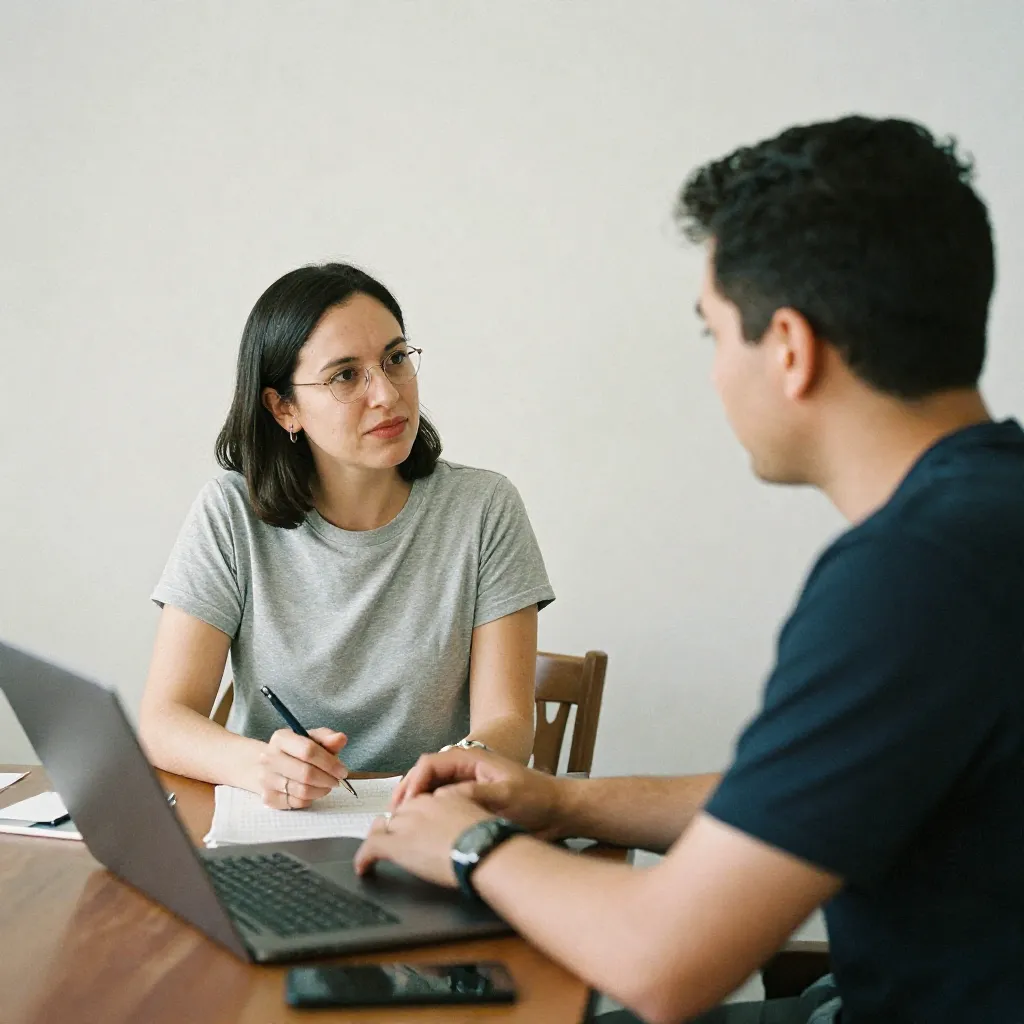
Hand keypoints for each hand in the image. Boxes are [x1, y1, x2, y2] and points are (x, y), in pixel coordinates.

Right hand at [258, 727, 348, 808]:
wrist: (269, 766)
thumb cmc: (296, 751)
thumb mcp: (312, 739)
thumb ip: (327, 738)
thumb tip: (341, 738)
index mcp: (281, 738)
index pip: (308, 750)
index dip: (329, 763)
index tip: (342, 771)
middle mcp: (268, 758)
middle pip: (305, 773)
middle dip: (327, 779)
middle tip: (337, 781)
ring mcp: (266, 779)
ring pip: (302, 791)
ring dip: (321, 790)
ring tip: (327, 785)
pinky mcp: (268, 797)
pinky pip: (296, 803)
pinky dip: (310, 799)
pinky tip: (314, 792)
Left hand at [354, 787, 495, 886]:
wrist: (485, 850)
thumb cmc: (490, 840)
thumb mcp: (479, 820)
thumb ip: (465, 819)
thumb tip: (462, 833)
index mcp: (443, 797)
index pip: (419, 803)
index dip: (414, 818)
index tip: (416, 829)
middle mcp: (422, 805)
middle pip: (401, 813)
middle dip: (396, 827)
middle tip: (396, 843)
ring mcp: (408, 823)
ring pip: (386, 827)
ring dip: (382, 839)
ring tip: (376, 855)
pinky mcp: (397, 843)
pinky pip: (372, 846)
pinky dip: (365, 858)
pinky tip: (363, 868)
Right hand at [392, 749, 564, 837]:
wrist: (557, 809)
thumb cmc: (535, 798)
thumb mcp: (506, 795)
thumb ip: (474, 794)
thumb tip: (440, 798)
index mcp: (470, 758)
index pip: (428, 764)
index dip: (412, 784)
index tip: (404, 807)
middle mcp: (463, 767)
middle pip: (423, 775)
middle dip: (407, 795)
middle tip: (393, 820)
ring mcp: (464, 782)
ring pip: (428, 789)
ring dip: (414, 805)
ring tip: (401, 826)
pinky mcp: (467, 797)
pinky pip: (439, 801)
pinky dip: (427, 812)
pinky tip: (421, 829)